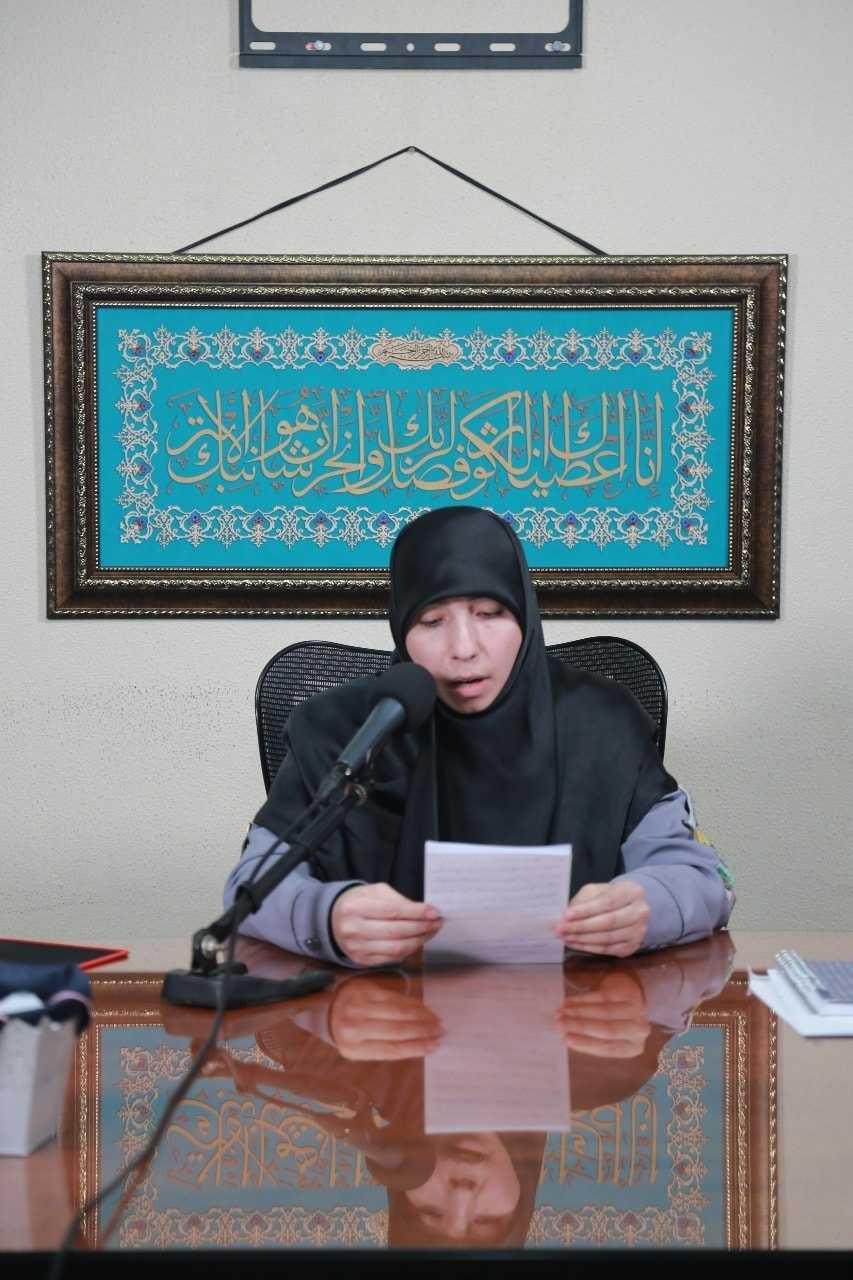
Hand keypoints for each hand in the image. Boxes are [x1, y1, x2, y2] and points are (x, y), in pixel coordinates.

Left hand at [329, 976, 443, 1060]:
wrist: (327, 1007)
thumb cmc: (349, 1032)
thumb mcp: (360, 1048)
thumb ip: (385, 1046)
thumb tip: (421, 1044)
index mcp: (352, 1049)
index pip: (391, 1049)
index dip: (416, 1047)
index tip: (435, 1046)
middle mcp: (353, 1027)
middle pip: (397, 1030)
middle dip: (423, 1031)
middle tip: (441, 1031)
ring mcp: (358, 1006)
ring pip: (398, 1012)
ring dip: (422, 1016)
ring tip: (436, 1021)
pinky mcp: (364, 989)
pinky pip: (394, 997)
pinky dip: (412, 1003)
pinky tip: (423, 1008)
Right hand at [331, 882, 441, 966]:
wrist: (333, 920)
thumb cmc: (358, 903)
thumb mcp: (374, 892)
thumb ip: (398, 900)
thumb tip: (424, 911)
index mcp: (355, 907)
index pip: (393, 911)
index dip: (417, 913)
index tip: (435, 912)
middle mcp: (353, 929)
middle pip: (396, 931)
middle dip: (422, 927)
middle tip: (437, 922)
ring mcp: (356, 948)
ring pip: (396, 948)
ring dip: (419, 941)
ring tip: (430, 932)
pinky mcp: (361, 960)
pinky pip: (391, 959)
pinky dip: (408, 951)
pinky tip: (416, 941)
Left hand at [555, 879, 649, 957]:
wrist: (628, 908)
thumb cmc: (609, 897)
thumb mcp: (597, 891)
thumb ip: (583, 901)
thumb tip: (565, 918)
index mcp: (633, 891)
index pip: (607, 902)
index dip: (586, 910)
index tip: (566, 915)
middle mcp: (641, 912)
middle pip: (608, 922)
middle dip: (581, 927)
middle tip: (560, 929)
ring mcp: (639, 931)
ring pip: (607, 938)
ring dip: (582, 939)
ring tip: (565, 937)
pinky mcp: (633, 946)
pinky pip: (608, 949)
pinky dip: (589, 947)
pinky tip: (576, 944)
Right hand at [555, 970, 650, 1057]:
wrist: (630, 996)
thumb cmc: (615, 1020)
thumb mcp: (607, 1035)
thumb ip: (590, 1038)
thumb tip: (564, 1037)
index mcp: (633, 1047)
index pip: (608, 1048)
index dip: (585, 1043)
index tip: (565, 1038)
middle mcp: (639, 1030)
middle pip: (608, 1030)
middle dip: (580, 1026)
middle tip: (559, 1024)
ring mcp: (637, 1010)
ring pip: (605, 1012)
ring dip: (579, 1012)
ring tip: (560, 1012)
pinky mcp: (629, 992)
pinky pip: (603, 996)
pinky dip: (582, 999)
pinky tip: (568, 1001)